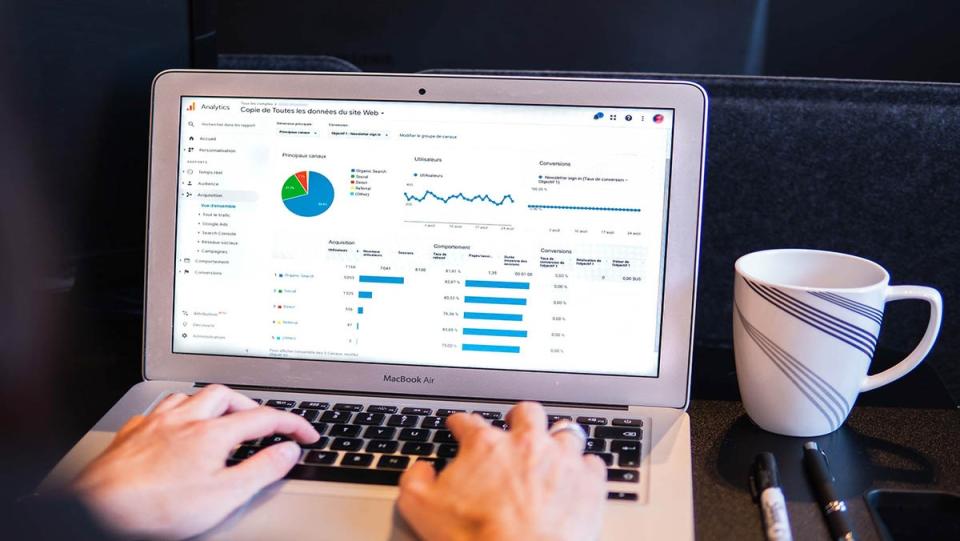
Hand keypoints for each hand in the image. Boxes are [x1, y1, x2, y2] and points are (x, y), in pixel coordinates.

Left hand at [71, 385, 318, 539]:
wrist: (99, 509)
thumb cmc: (156, 508)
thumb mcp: (224, 496)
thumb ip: (261, 470)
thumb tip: (289, 450)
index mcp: (212, 433)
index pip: (265, 417)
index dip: (292, 423)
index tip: (306, 433)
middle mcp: (185, 420)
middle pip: (226, 396)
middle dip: (250, 405)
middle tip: (263, 423)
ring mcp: (156, 424)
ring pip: (190, 396)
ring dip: (212, 403)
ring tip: (222, 418)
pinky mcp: (132, 434)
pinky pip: (160, 410)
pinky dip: (178, 413)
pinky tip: (176, 427)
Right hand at [397, 402, 606, 540]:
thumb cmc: (476, 538)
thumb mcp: (420, 508)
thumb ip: (415, 479)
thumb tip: (421, 469)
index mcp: (485, 446)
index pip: (468, 422)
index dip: (460, 422)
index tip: (459, 426)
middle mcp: (526, 444)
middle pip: (526, 412)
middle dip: (519, 416)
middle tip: (515, 425)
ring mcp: (561, 460)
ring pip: (565, 431)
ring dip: (557, 439)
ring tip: (552, 449)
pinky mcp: (589, 482)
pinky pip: (592, 462)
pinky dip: (584, 468)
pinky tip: (578, 477)